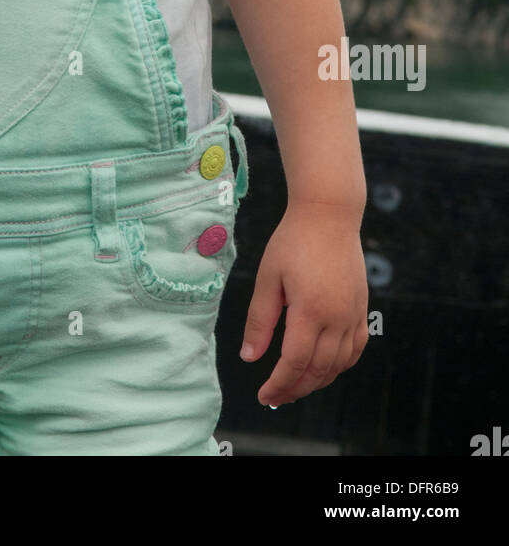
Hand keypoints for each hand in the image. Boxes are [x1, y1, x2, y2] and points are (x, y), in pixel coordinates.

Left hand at [239, 200, 368, 405]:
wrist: (328, 215)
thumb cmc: (293, 241)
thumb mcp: (267, 278)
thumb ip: (259, 320)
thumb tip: (249, 357)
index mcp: (311, 311)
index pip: (294, 364)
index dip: (278, 384)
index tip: (263, 395)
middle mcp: (337, 318)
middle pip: (317, 371)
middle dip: (295, 389)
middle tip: (275, 397)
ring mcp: (353, 315)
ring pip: (338, 365)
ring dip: (316, 381)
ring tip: (294, 386)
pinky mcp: (362, 308)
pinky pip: (355, 349)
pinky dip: (340, 365)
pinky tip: (324, 368)